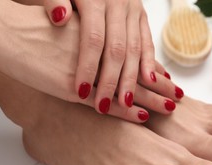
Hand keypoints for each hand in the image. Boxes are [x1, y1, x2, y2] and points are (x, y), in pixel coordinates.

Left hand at [43, 0, 181, 113]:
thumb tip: (60, 17)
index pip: (93, 39)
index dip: (88, 67)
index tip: (81, 93)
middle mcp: (118, 4)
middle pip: (117, 50)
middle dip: (111, 81)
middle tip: (104, 106)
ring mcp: (133, 10)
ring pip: (135, 49)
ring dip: (132, 79)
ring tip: (127, 103)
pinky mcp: (142, 14)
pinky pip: (147, 41)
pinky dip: (149, 61)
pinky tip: (151, 80)